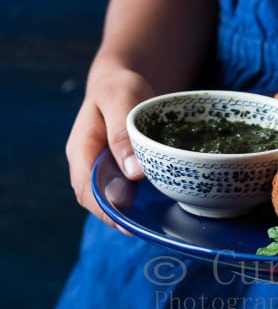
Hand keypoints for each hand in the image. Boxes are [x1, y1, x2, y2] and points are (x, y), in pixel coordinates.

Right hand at [65, 67, 155, 229]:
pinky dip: (144, 199)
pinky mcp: (123, 170)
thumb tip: (133, 173)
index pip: (87, 189)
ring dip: (134, 210)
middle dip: (122, 216)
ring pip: (115, 199)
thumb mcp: (120, 98)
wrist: (123, 82)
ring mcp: (105, 169)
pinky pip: (130, 190)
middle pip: (100, 200)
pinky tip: (165, 202)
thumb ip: (122, 132)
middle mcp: (90, 165)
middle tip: (150, 226)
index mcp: (81, 150)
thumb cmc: (119, 87)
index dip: (106, 209)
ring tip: (159, 219)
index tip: (129, 221)